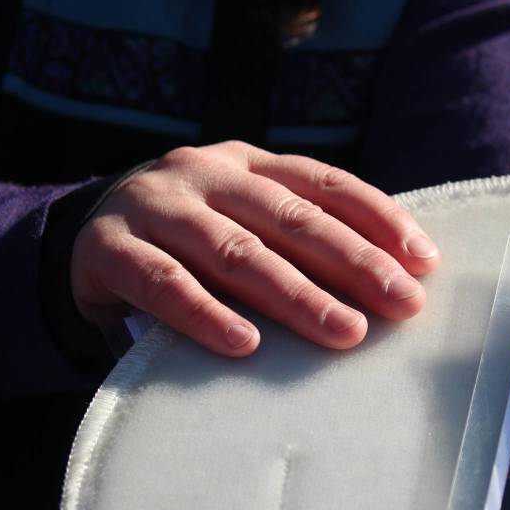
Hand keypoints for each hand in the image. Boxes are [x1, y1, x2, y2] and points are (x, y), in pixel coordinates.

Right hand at [71, 141, 439, 355]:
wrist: (85, 239)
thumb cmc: (190, 243)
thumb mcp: (243, 225)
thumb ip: (295, 240)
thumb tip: (387, 283)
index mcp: (247, 164)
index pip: (323, 184)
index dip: (377, 217)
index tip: (423, 261)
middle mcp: (204, 174)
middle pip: (290, 218)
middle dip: (354, 262)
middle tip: (402, 304)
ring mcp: (155, 207)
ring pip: (236, 252)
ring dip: (296, 295)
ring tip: (345, 331)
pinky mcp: (109, 248)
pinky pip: (164, 284)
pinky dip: (206, 314)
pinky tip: (245, 344)